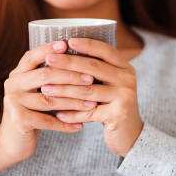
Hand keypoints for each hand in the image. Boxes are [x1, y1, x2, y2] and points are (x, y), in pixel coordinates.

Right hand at [0, 40, 96, 162]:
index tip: (67, 44)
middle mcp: (12, 84)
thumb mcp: (35, 92)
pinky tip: (81, 125)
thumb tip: (78, 60)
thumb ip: (48, 78)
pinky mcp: (18, 120)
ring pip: (49, 99)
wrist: (12, 142)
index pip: (33, 56)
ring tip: (92, 104)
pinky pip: (47, 121)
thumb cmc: (31, 113)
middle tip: (91, 79)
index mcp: (17, 74)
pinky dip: (66, 124)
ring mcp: (13, 102)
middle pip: (44, 75)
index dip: (48, 49)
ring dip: (73, 101)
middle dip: (71, 76)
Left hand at [40, 37, 143, 156]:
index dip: (87, 45)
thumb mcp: (110, 84)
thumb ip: (96, 71)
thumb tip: (65, 53)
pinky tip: (58, 114)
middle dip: (69, 63)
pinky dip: (72, 114)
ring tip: (45, 89)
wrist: (130, 134)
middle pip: (94, 68)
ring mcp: (125, 97)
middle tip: (49, 60)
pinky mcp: (118, 115)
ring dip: (64, 90)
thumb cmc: (112, 106)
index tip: (68, 40)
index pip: (105, 50)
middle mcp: (128, 79)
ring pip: (88, 91)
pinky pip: (89, 113)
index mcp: (125, 68)